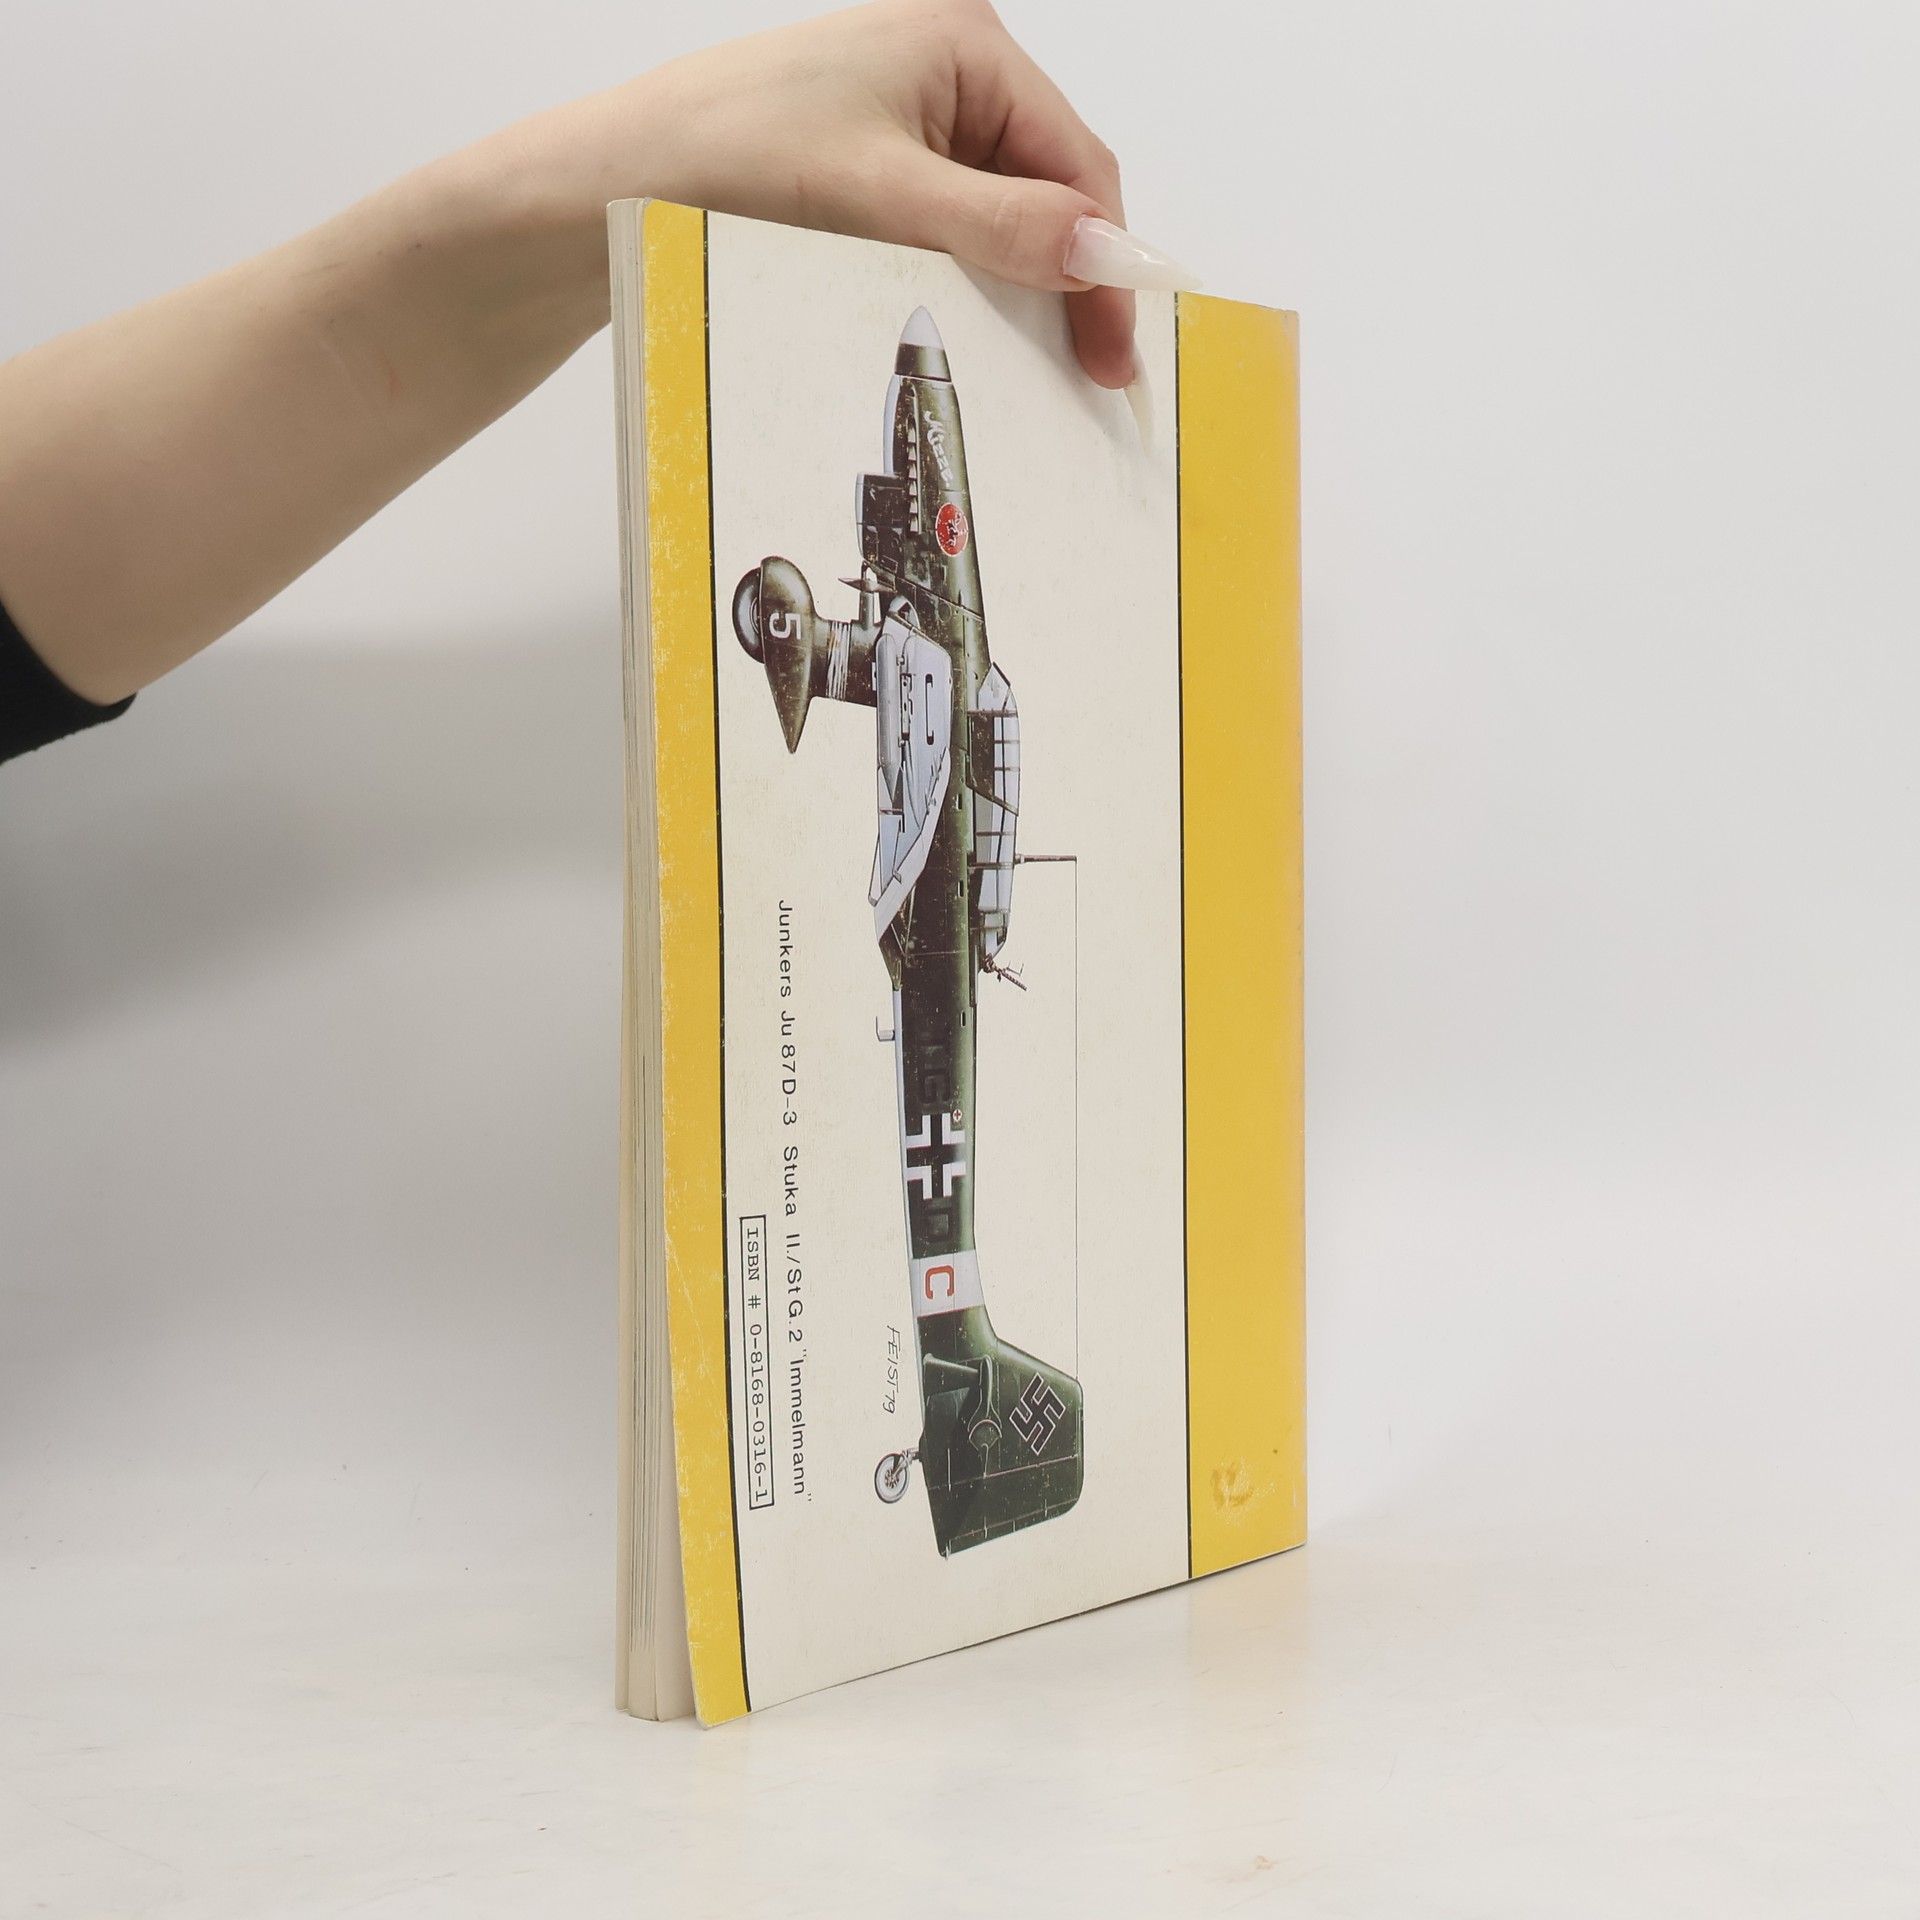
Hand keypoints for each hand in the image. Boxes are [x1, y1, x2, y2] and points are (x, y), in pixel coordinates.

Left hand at [537, 0, 1189, 386]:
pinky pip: (951, 232)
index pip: (1077, 162)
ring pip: (1001, 221)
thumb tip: (1103, 253)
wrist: (607, 187)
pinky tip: (969, 337)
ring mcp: (909, 119)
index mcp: (963, 42)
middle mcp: (946, 70)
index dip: (1104, 263)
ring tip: (1032, 370)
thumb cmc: (723, 159)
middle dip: (1067, 282)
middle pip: (1049, 191)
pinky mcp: (873, 168)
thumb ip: (1001, 226)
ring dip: (1018, 293)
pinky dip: (968, 286)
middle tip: (1085, 378)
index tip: (1114, 355)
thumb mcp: (881, 196)